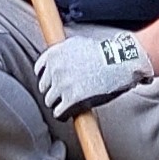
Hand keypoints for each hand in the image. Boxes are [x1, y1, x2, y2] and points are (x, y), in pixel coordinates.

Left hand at [33, 32, 152, 117]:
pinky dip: (63, 114)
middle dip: (53, 91)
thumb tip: (54, 62)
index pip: (39, 70)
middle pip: (43, 87)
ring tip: (69, 103)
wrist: (120, 62)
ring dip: (58, 103)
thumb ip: (62, 53)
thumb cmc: (103, 54)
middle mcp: (55, 68)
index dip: (48, 78)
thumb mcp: (77, 44)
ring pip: (49, 101)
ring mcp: (62, 84)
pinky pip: (58, 113)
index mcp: (54, 53)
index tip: (54, 82)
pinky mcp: (71, 99)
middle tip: (65, 93)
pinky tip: (69, 113)